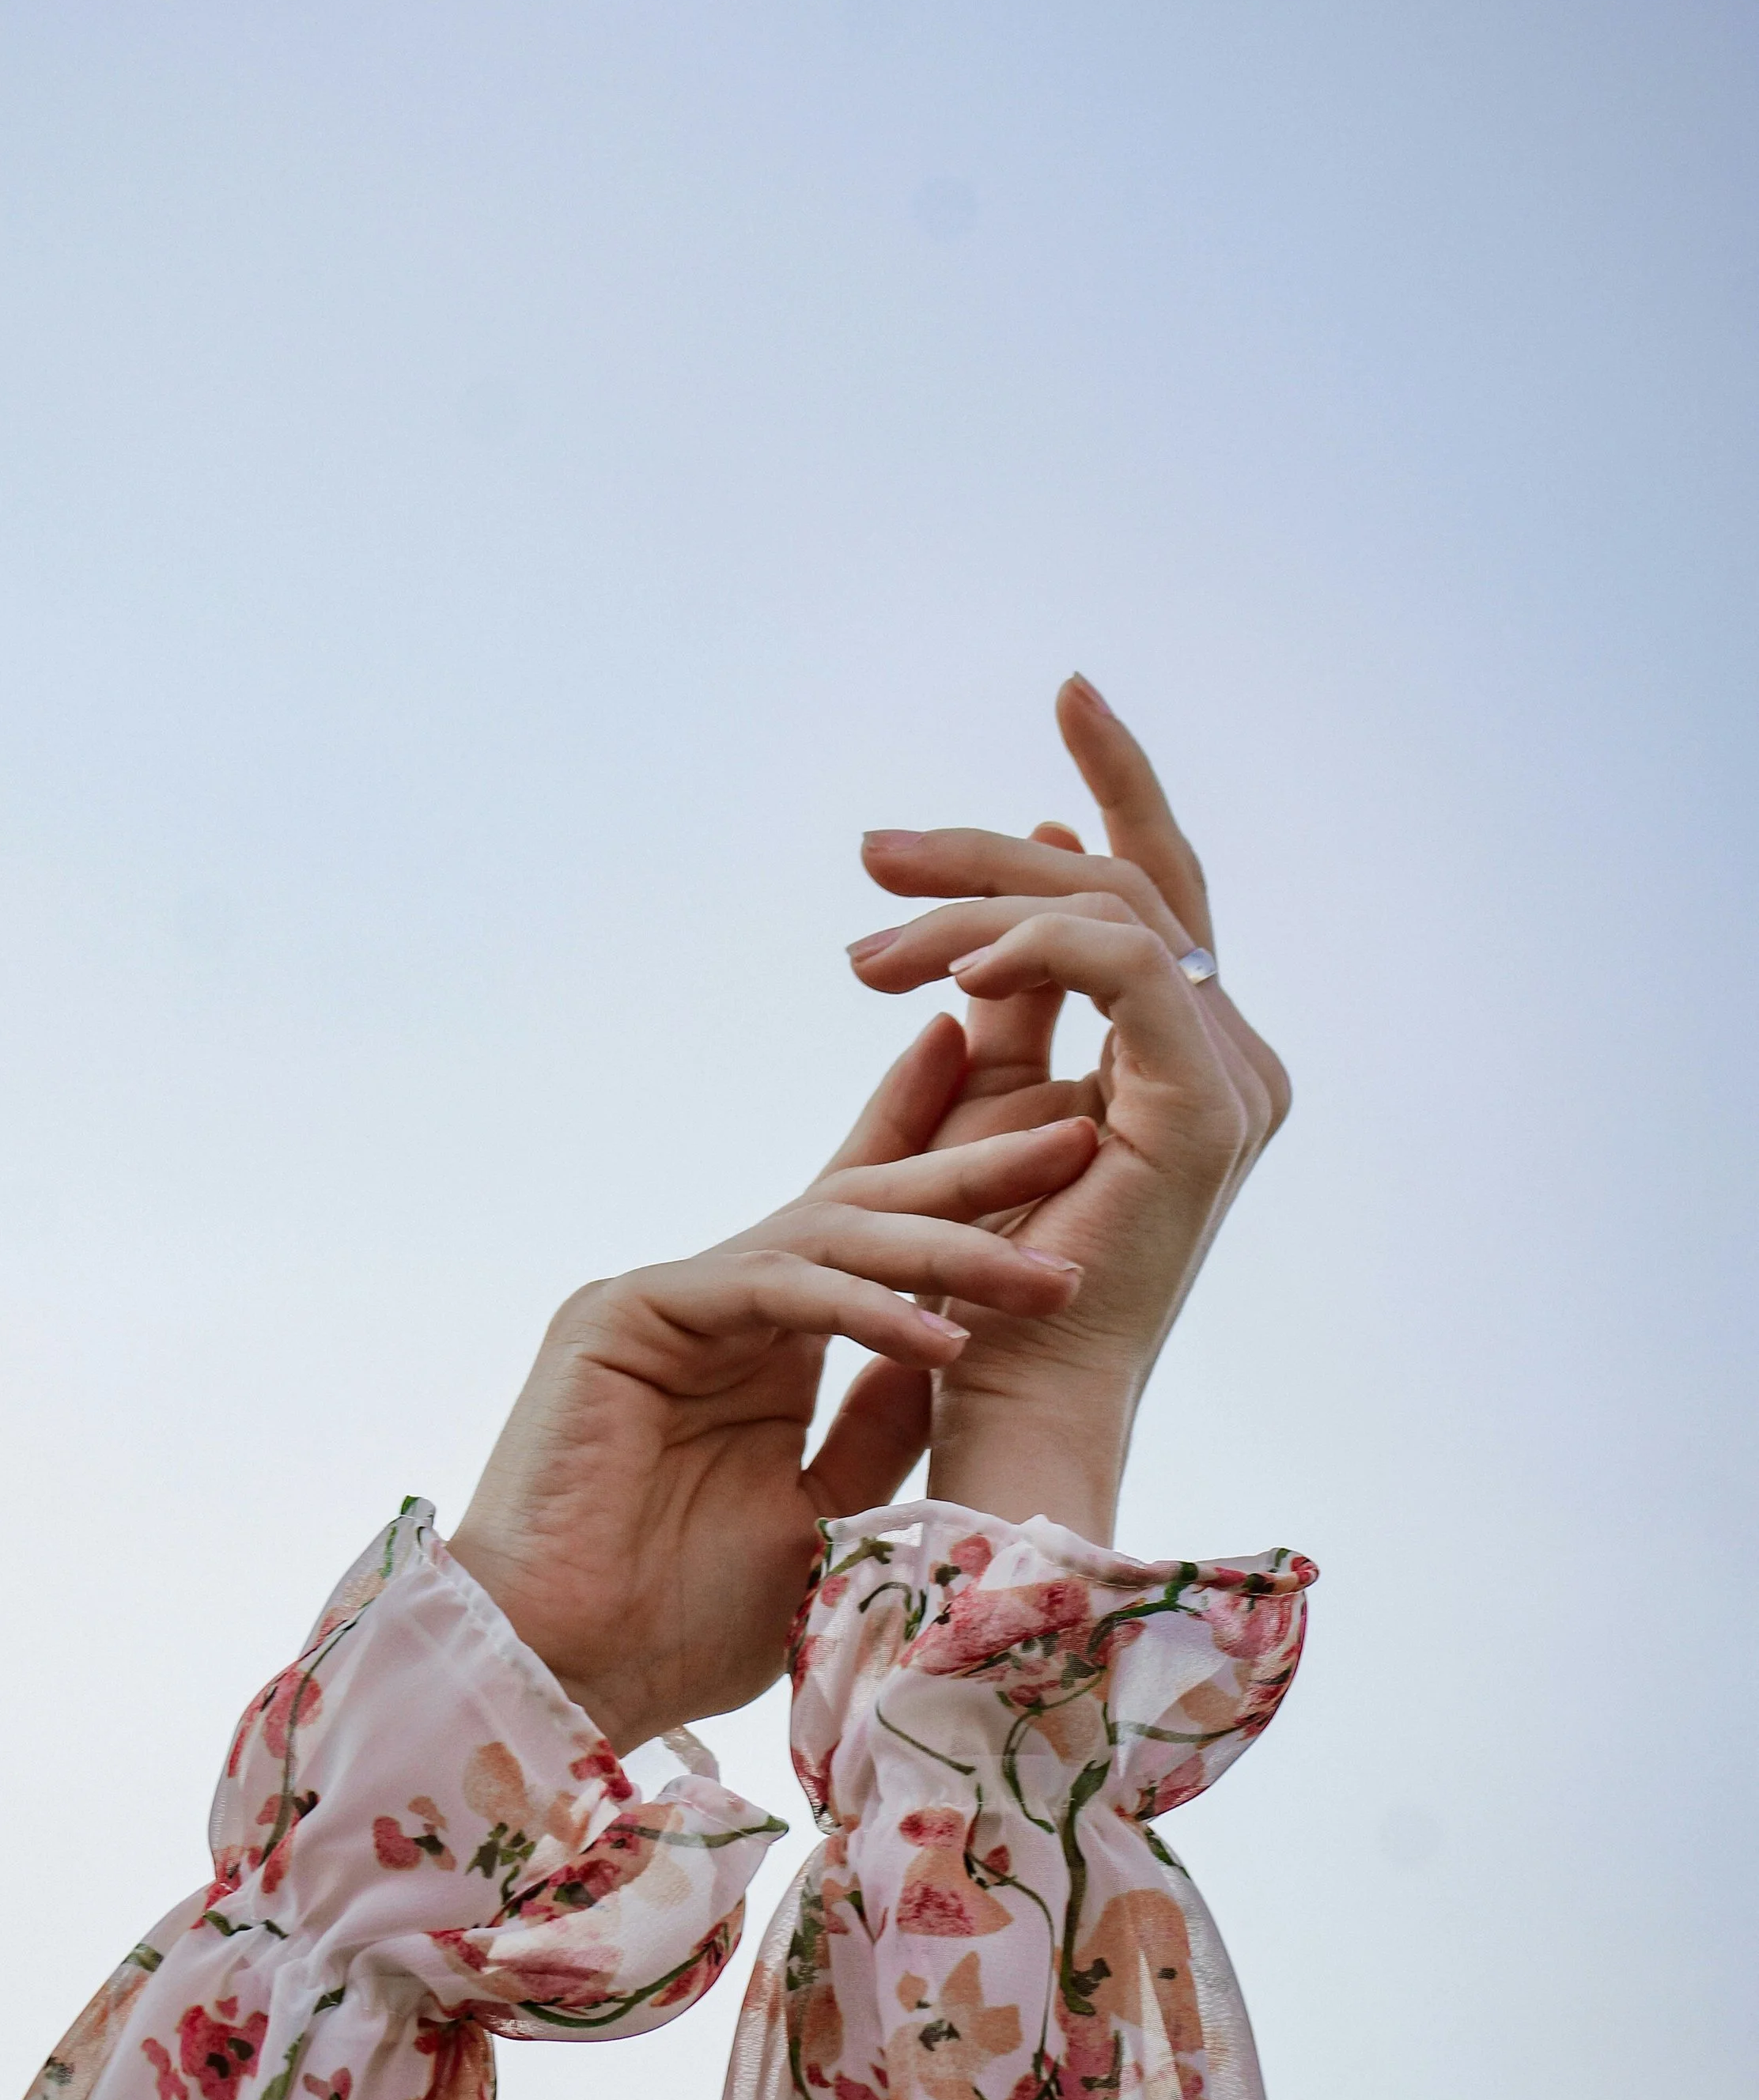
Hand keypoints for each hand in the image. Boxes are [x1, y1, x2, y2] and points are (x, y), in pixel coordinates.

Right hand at [449, 1019, 1098, 1752]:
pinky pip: (768, 1288)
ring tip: (1043, 1275)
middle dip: (973, 1168)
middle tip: (1077, 1128)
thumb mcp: (826, 1512)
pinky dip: (858, 1309)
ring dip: (945, 1252)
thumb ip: (878, 1428)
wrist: (564, 1679)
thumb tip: (961, 1350)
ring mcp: (667, 1300)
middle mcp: (717, 1303)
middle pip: (860, 1206)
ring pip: (826, 1236)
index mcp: (763, 1343)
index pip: (868, 1233)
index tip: (1047, 1116)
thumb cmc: (680, 1622)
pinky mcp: (624, 1312)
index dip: (946, 1164)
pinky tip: (938, 1341)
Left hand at [845, 675, 1289, 1539]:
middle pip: (1127, 881)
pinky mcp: (1206, 1107)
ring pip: (1110, 909)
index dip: (1118, 781)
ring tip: (864, 949)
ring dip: (973, 905)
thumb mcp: (987, 1104)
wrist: (1007, 1406)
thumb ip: (1007, 1002)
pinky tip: (948, 970)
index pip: (1158, 889)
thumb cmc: (982, 1281)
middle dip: (992, 846)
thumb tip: (996, 919)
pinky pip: (1124, 964)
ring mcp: (1232, 1079)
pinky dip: (1032, 945)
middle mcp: (1235, 1056)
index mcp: (1192, 1053)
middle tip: (869, 853)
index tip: (1066, 693)